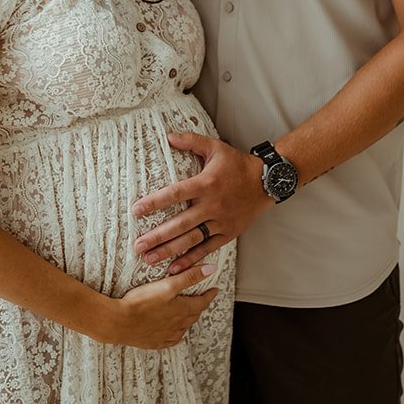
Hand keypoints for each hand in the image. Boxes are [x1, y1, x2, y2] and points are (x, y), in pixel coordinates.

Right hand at [106, 262, 219, 349]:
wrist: (119, 322)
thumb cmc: (142, 302)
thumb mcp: (168, 285)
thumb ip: (190, 277)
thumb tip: (211, 269)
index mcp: (183, 310)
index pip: (201, 302)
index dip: (209, 295)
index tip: (214, 290)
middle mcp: (178, 325)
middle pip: (193, 315)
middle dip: (199, 306)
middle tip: (202, 300)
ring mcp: (166, 335)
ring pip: (183, 328)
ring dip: (189, 320)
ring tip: (191, 315)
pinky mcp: (154, 342)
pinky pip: (171, 341)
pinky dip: (177, 337)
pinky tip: (177, 337)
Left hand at [131, 131, 271, 273]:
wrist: (266, 182)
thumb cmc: (237, 164)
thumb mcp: (216, 147)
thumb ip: (192, 141)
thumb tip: (169, 136)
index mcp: (206, 183)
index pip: (176, 194)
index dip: (155, 202)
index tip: (136, 211)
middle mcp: (212, 205)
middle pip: (180, 224)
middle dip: (157, 236)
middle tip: (137, 246)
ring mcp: (220, 221)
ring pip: (191, 239)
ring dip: (169, 250)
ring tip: (149, 258)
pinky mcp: (228, 233)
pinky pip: (207, 248)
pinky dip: (190, 259)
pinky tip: (173, 268)